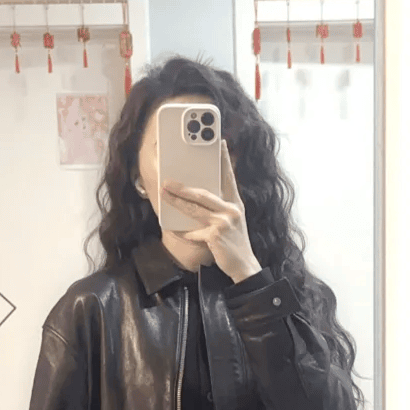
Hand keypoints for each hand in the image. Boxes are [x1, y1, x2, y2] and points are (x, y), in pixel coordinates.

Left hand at [161, 140, 262, 283]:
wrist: (245, 266)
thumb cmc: (235, 244)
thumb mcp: (233, 222)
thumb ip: (220, 209)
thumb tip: (197, 200)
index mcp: (235, 203)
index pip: (229, 177)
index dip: (225, 160)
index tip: (220, 143)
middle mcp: (231, 209)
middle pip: (203, 193)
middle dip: (183, 187)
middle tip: (167, 182)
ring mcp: (224, 222)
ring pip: (195, 208)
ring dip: (177, 201)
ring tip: (164, 195)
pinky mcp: (216, 235)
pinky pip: (193, 232)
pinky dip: (183, 232)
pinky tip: (174, 230)